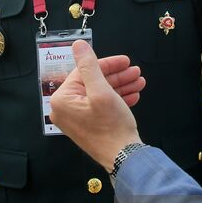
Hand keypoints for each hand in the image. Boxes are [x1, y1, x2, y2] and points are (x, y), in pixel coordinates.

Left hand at [49, 40, 143, 171]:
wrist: (123, 158)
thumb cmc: (111, 126)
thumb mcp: (102, 91)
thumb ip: (89, 66)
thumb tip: (78, 44)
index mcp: (62, 100)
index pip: (84, 72)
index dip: (108, 64)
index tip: (126, 60)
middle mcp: (65, 110)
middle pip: (93, 82)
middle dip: (117, 76)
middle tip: (136, 72)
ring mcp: (77, 119)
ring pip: (100, 94)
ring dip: (121, 86)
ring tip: (139, 82)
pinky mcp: (88, 126)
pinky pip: (101, 107)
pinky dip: (117, 100)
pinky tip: (134, 95)